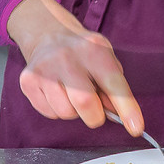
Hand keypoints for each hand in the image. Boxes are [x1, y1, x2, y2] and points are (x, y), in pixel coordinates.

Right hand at [7, 0, 143, 135]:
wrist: (48, 35)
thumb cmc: (82, 52)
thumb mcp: (105, 59)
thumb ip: (115, 86)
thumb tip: (120, 116)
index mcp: (93, 49)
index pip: (113, 83)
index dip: (127, 108)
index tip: (136, 128)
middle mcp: (66, 57)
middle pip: (85, 103)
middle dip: (95, 116)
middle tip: (95, 111)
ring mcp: (44, 69)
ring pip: (65, 112)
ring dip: (74, 112)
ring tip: (72, 94)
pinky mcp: (28, 81)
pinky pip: (50, 113)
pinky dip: (58, 110)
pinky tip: (58, 93)